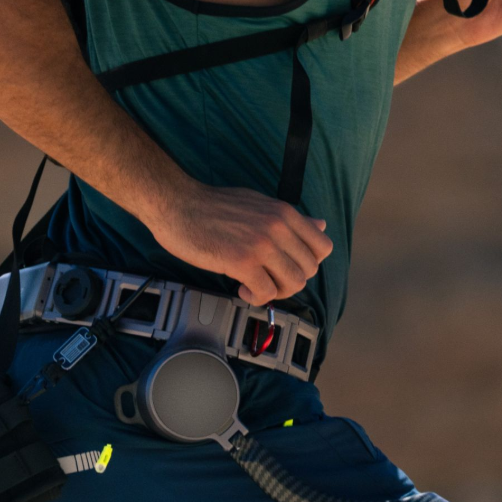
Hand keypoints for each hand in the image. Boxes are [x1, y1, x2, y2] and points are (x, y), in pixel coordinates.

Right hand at [143, 181, 333, 306]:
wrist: (178, 204)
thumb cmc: (212, 205)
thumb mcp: (260, 203)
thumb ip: (290, 218)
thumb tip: (319, 224)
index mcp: (284, 213)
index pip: (323, 246)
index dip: (308, 263)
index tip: (286, 265)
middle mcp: (278, 227)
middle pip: (308, 270)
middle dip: (289, 281)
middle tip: (268, 280)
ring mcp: (261, 245)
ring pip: (292, 283)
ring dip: (276, 292)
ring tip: (255, 286)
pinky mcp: (241, 262)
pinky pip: (266, 292)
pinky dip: (256, 298)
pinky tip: (241, 289)